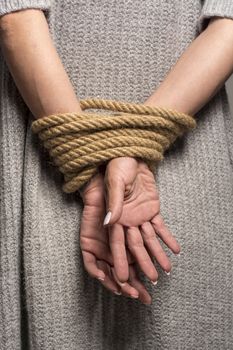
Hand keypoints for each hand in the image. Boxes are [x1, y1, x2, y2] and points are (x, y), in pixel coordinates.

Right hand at [104, 157, 179, 283]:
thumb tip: (108, 223)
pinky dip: (168, 237)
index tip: (123, 278)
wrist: (131, 156)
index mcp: (115, 216)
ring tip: (166, 270)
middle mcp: (127, 220)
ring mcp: (140, 215)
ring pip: (150, 239)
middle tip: (151, 280)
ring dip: (158, 253)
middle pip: (135, 245)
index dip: (121, 260)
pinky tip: (175, 249)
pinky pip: (160, 226)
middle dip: (143, 263)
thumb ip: (114, 203)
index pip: (117, 242)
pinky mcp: (152, 209)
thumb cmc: (119, 167)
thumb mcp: (115, 183)